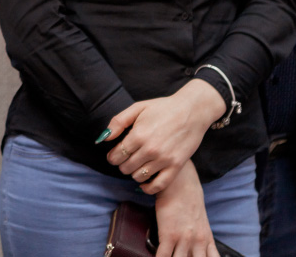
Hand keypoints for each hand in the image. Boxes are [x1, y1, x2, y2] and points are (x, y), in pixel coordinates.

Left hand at [101, 80, 225, 193]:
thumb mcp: (137, 108)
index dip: (112, 157)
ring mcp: (164, 159)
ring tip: (136, 165)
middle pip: (126, 167)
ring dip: (133, 173)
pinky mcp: (176, 166)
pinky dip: (148, 188)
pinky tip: (144, 183)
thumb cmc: (163, 108)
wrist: (192, 111)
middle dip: (122, 164)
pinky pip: (158, 185)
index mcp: (138, 135)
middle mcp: (150, 149)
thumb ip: (118, 122)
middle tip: (126, 158)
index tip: (114, 155)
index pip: (116, 155)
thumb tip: (103, 138)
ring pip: (139, 176)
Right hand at [152, 161, 218, 256]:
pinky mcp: (168, 234)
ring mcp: (184, 239)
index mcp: (206, 239)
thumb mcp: (200, 221)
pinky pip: (163, 255)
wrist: (180, 181)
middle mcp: (197, 242)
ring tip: (170, 256)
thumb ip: (200, 237)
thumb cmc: (189, 198)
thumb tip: (194, 249)